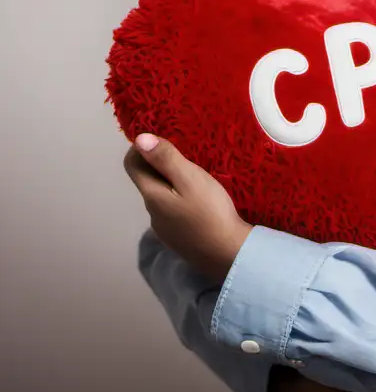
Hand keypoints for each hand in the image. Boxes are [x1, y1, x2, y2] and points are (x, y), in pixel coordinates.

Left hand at [123, 133, 252, 281]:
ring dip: (172, 181)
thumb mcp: (191, 179)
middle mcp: (152, 211)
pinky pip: (173, 209)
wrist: (227, 254)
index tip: (163, 137)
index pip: (131, 164)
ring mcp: (164, 227)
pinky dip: (180, 197)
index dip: (140, 147)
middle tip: (186, 152)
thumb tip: (139, 139)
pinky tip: (201, 200)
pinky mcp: (178, 237)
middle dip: (159, 162)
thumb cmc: (210, 212)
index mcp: (152, 195)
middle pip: (147, 180)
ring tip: (198, 174)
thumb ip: (166, 159)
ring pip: (162, 195)